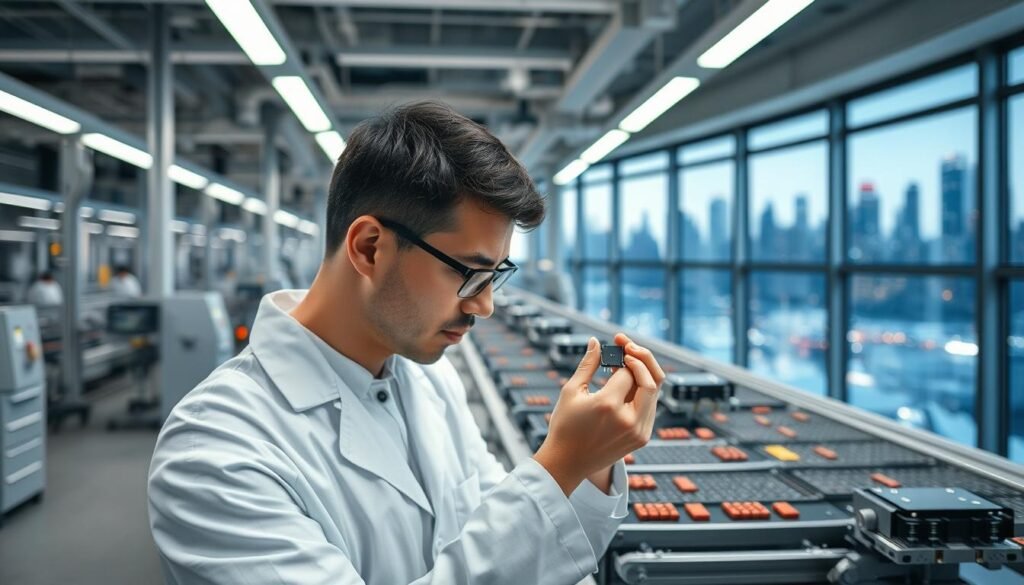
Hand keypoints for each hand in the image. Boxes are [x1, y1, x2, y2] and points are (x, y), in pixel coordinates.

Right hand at [533, 334, 664, 495]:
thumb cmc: (564, 426)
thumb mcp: (571, 391)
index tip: (613, 350)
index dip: (622, 357)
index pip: (628, 371)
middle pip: (652, 380)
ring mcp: (639, 432)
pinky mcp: (642, 438)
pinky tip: (628, 384)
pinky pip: (651, 407)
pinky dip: (643, 391)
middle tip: (628, 347)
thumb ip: (588, 364)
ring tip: (626, 364)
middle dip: (642, 358)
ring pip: (655, 393)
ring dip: (644, 374)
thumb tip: (596, 341)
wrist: (567, 463)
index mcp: (608, 405)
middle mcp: (628, 420)